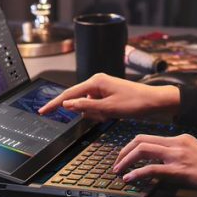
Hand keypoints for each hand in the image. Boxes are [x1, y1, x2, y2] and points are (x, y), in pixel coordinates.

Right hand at [38, 73, 179, 121]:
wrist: (154, 101)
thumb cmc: (135, 103)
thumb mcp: (108, 108)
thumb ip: (85, 106)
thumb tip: (66, 105)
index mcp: (95, 81)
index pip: (68, 95)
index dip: (54, 104)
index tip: (42, 111)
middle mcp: (97, 81)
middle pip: (79, 101)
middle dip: (88, 112)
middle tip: (105, 114)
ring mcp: (102, 87)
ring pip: (88, 105)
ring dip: (96, 113)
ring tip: (112, 113)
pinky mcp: (107, 93)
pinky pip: (96, 105)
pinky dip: (101, 112)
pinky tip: (113, 113)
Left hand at [113, 134, 196, 196]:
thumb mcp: (196, 155)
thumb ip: (178, 155)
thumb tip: (160, 165)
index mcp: (181, 138)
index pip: (149, 137)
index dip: (132, 146)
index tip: (124, 156)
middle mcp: (177, 143)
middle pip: (141, 140)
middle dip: (124, 151)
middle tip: (116, 164)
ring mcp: (178, 156)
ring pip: (143, 150)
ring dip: (126, 160)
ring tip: (118, 171)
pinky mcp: (180, 170)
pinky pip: (151, 169)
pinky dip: (137, 173)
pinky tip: (130, 179)